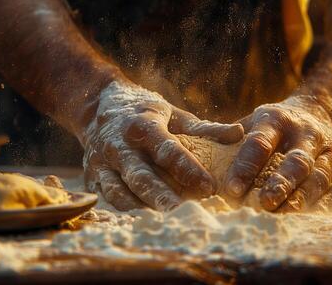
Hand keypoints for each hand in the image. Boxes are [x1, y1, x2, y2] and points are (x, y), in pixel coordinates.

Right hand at [83, 81, 243, 210]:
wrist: (99, 106)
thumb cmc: (145, 112)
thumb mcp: (174, 114)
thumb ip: (205, 128)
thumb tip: (239, 134)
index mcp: (142, 125)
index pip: (167, 150)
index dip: (188, 169)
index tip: (209, 187)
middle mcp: (119, 145)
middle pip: (141, 176)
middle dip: (161, 197)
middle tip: (183, 214)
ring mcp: (102, 162)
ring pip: (119, 192)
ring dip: (140, 209)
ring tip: (162, 224)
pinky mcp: (92, 176)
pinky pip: (105, 198)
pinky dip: (121, 212)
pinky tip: (141, 223)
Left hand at [224, 96, 331, 211]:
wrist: (323, 111)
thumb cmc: (276, 124)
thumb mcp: (254, 119)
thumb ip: (230, 137)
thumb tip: (197, 158)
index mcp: (277, 119)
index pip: (260, 143)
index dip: (245, 166)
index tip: (231, 189)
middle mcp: (306, 133)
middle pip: (296, 162)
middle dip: (280, 184)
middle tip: (263, 203)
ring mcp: (328, 150)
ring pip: (318, 177)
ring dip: (301, 198)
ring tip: (284, 215)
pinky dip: (327, 203)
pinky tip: (312, 216)